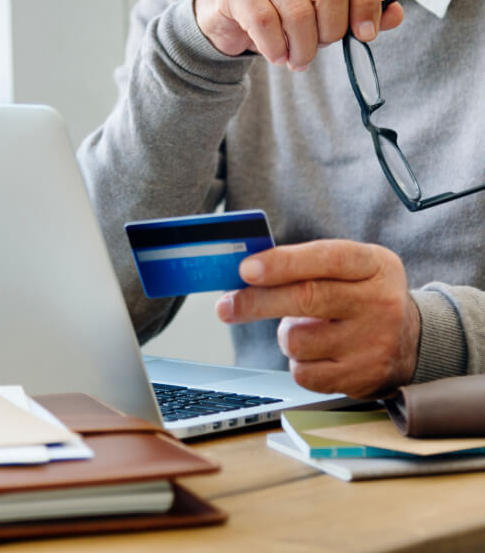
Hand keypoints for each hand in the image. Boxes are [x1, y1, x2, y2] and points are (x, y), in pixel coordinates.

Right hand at [194, 0, 404, 70]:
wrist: (226, 16)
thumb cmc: (281, 11)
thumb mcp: (323, 12)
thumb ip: (359, 11)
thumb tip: (394, 15)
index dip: (367, 0)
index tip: (367, 33)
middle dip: (331, 30)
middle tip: (322, 47)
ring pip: (298, 12)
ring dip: (302, 48)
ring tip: (298, 61)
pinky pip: (265, 22)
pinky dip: (276, 48)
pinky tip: (278, 56)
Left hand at [215, 240, 419, 398]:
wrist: (410, 342)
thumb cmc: (360, 297)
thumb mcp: (349, 268)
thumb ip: (306, 265)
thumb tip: (246, 275)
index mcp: (373, 265)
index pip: (327, 258)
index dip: (283, 263)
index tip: (247, 270)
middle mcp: (380, 302)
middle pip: (306, 299)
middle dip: (257, 302)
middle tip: (226, 306)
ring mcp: (373, 343)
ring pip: (297, 340)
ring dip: (287, 336)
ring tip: (307, 330)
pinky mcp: (361, 379)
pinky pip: (303, 373)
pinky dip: (300, 363)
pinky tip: (319, 353)